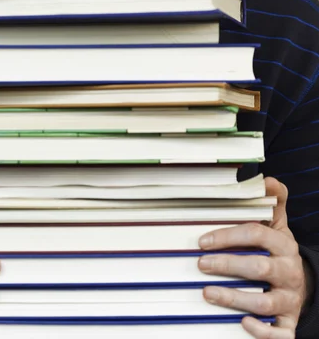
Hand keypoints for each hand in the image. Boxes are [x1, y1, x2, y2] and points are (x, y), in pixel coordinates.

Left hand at [198, 177, 311, 337]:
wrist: (304, 285)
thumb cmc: (279, 252)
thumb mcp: (279, 226)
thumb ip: (273, 204)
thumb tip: (267, 180)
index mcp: (283, 245)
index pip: (256, 235)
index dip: (228, 236)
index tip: (203, 241)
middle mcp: (288, 271)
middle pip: (258, 268)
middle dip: (228, 265)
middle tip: (202, 264)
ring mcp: (289, 298)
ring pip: (264, 302)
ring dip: (234, 298)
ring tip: (207, 292)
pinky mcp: (289, 322)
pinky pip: (280, 333)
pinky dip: (262, 331)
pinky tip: (243, 323)